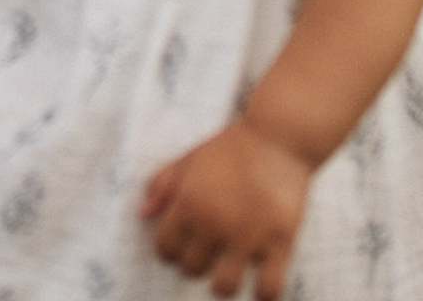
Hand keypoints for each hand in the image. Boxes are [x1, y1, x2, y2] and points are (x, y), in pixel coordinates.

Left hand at [140, 119, 311, 299]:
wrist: (277, 137)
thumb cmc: (230, 148)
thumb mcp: (188, 158)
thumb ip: (161, 184)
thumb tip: (143, 214)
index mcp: (189, 202)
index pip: (165, 248)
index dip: (169, 250)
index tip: (181, 244)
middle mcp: (214, 223)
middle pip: (191, 269)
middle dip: (194, 262)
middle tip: (206, 251)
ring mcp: (247, 236)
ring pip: (223, 287)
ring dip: (222, 282)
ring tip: (228, 269)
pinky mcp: (280, 243)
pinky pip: (268, 289)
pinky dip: (262, 294)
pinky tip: (259, 282)